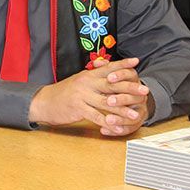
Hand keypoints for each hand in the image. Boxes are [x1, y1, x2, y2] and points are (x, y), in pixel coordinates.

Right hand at [29, 57, 148, 135]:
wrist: (44, 102)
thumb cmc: (64, 92)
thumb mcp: (79, 81)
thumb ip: (94, 77)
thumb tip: (110, 72)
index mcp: (88, 74)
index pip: (108, 67)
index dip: (122, 64)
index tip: (136, 62)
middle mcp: (86, 82)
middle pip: (111, 84)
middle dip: (130, 88)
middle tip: (145, 91)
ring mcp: (82, 95)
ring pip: (106, 102)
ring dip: (123, 110)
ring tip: (136, 114)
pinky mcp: (77, 108)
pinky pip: (96, 116)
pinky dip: (108, 123)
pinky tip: (117, 127)